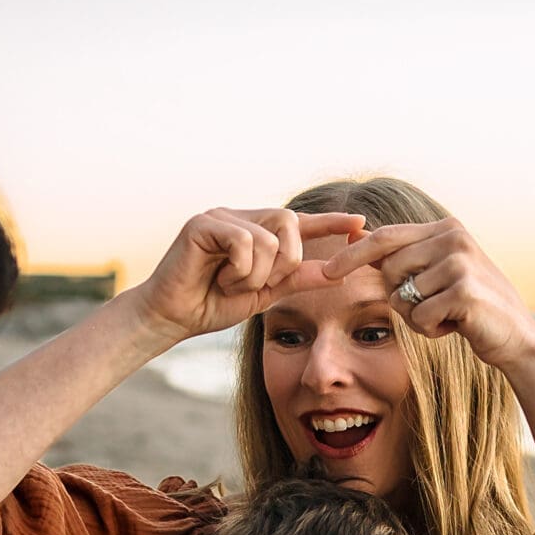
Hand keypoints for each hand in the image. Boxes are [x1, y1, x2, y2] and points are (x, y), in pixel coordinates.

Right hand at [134, 207, 363, 343]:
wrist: (173, 318)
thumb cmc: (212, 305)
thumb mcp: (264, 295)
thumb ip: (296, 279)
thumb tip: (335, 271)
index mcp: (257, 232)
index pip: (300, 222)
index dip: (330, 222)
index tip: (361, 223)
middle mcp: (241, 217)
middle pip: (289, 223)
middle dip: (286, 261)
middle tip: (260, 285)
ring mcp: (221, 216)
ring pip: (269, 238)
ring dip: (257, 274)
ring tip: (231, 284)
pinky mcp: (203, 223)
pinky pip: (244, 242)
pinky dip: (240, 270)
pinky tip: (219, 278)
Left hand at [323, 217, 534, 374]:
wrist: (516, 337)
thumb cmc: (470, 308)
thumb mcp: (437, 274)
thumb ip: (403, 256)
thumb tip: (355, 235)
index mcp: (445, 228)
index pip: (385, 237)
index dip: (352, 255)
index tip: (325, 272)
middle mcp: (453, 237)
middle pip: (390, 270)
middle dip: (400, 296)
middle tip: (432, 306)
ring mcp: (460, 262)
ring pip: (402, 296)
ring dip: (417, 317)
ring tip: (447, 316)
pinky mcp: (464, 290)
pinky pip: (420, 316)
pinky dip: (431, 330)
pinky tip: (456, 326)